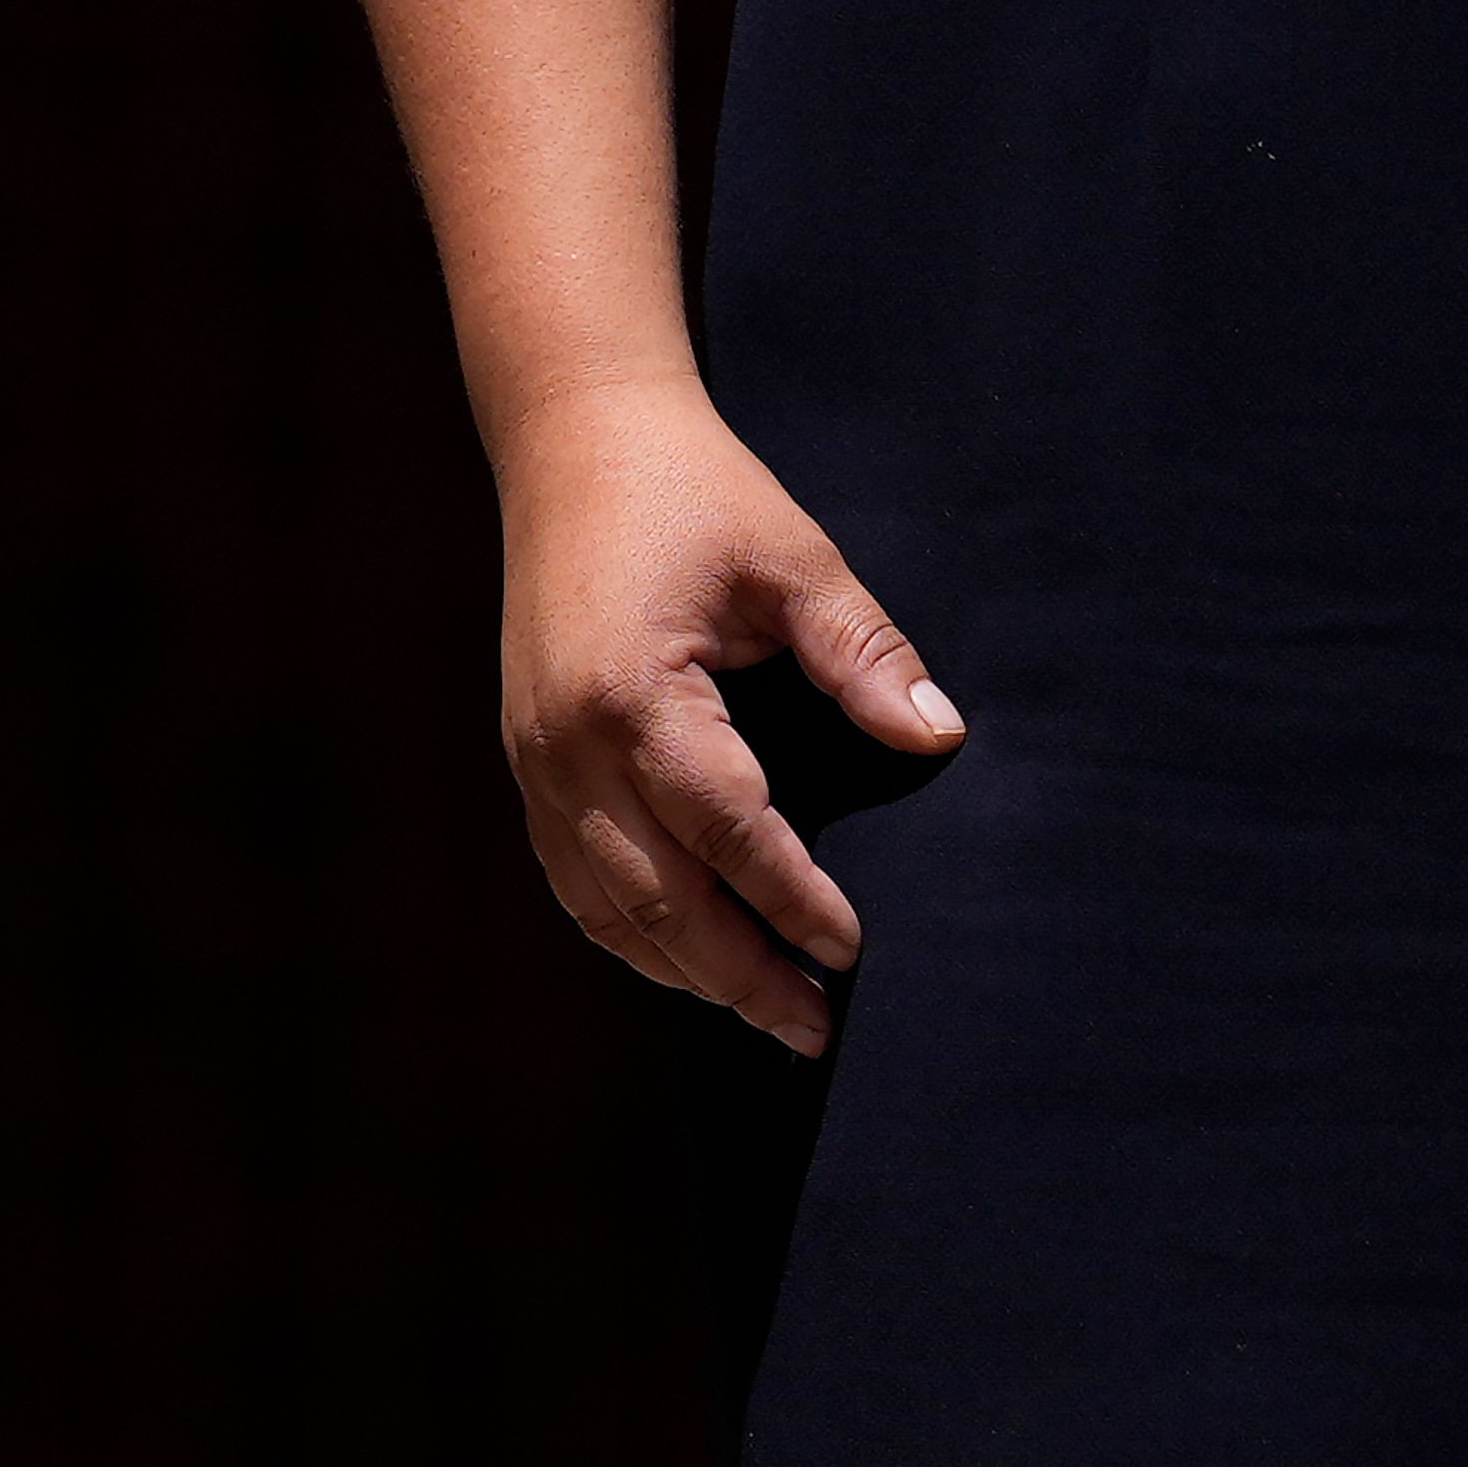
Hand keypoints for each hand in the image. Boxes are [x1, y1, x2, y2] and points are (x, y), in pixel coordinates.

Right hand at [496, 376, 964, 1053]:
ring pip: (605, 908)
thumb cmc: (693, 490)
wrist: (577, 440)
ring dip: (684, 969)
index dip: (791, 898)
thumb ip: (863, 653)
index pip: (726, 831)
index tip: (851, 951)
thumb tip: (938, 738)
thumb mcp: (792, 557)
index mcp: (634, 695)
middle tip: (813, 1026)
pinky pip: (575, 877)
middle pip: (658, 900)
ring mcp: (536, 762)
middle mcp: (570, 746)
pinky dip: (630, 931)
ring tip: (763, 1008)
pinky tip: (685, 953)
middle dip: (739, 974)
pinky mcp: (529, 761)